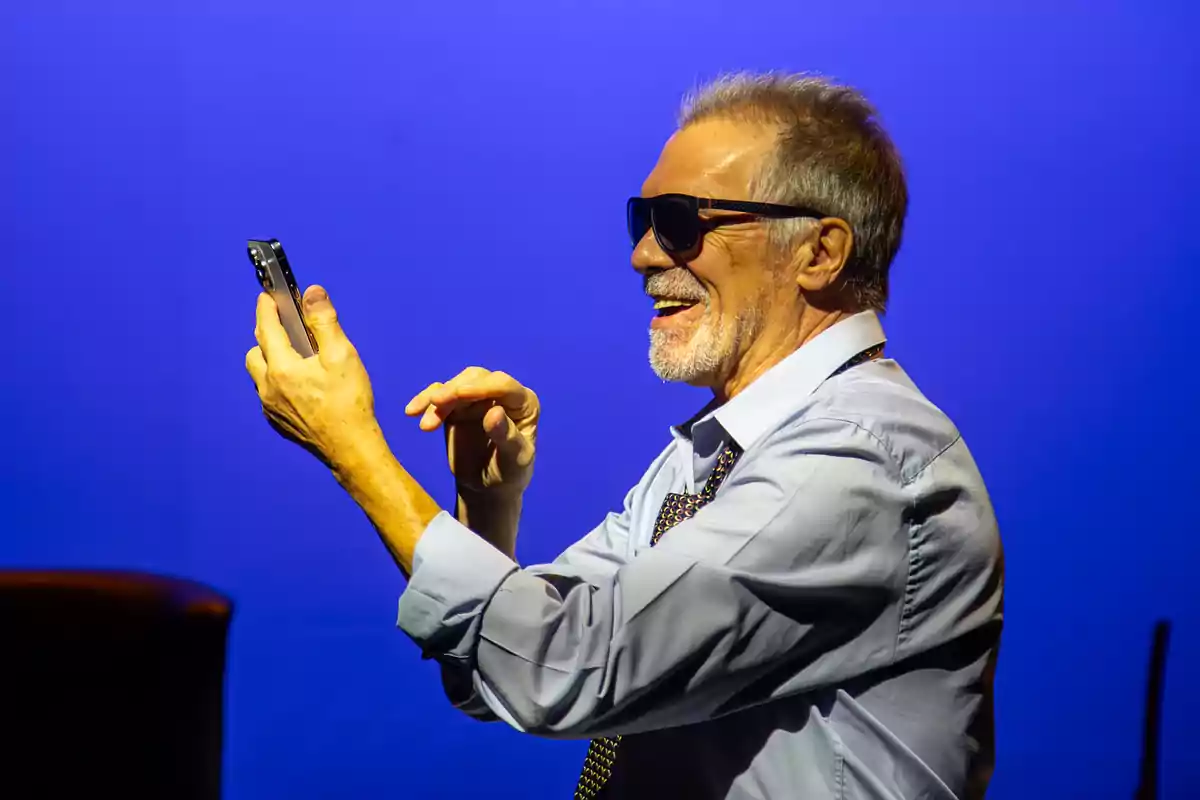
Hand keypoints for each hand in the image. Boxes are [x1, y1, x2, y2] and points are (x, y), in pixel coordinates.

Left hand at [245, 287, 380, 470]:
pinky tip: (299, 384)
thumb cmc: (349, 403)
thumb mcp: (341, 355)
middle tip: (283, 326)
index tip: (266, 296)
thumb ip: (324, 321)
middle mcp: (269, 388)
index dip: (266, 309)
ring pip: (260, 375)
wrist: (351, 449)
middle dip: (265, 335)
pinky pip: (268, 395)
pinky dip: (277, 382)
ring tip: (293, 355)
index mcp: (282, 368)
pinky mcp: (279, 423)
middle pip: (256, 352)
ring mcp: (271, 408)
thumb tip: (312, 294)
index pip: (267, 329)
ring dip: (270, 360)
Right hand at [404, 367, 538, 499]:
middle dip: (454, 389)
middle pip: (476, 378)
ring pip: (455, 384)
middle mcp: (502, 394)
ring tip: (425, 426)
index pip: (503, 385)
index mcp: (524, 403)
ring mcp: (478, 398)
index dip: (481, 387)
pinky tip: (412, 412)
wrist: (488, 489)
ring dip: (437, 399)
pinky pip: (439, 395)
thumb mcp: (514, 461)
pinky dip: (425, 402)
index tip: (458, 393)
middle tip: (436, 403)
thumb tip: (494, 412)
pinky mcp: (457, 406)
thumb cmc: (509, 474)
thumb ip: (506, 436)